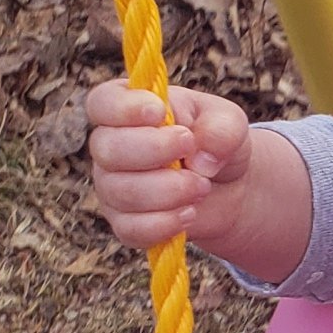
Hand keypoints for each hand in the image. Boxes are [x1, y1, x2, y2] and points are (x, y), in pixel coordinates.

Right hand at [85, 79, 252, 251]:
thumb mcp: (230, 123)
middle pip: (107, 150)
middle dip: (155, 152)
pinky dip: (166, 223)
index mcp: (128, 110)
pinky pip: (131, 229)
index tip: (159, 113)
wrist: (229, 186)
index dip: (124, 109)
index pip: (102, 103)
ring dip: (170, 190)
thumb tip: (199, 158)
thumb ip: (221, 128)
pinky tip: (190, 213)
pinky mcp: (126, 223)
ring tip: (202, 186)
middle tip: (193, 151)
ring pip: (121, 192)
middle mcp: (110, 147)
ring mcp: (113, 187)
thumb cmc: (218, 142)